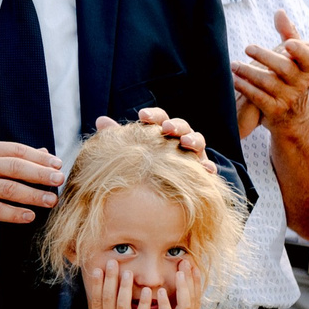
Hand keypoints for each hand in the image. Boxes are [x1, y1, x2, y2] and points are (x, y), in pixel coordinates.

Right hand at [0, 140, 62, 223]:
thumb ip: (10, 156)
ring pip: (9, 189)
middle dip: (41, 174)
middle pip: (16, 167)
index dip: (39, 158)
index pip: (16, 150)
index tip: (57, 165)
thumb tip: (45, 154)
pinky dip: (14, 214)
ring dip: (33, 195)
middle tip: (59, 180)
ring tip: (51, 201)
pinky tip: (29, 216)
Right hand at [82, 262, 156, 308]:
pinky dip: (144, 304)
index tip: (98, 269)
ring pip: (122, 305)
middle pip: (107, 299)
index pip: (96, 300)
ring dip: (125, 287)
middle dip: (110, 279)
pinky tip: (148, 292)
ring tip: (128, 272)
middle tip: (112, 262)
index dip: (97, 284)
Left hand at [100, 106, 217, 174]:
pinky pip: (207, 168)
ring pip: (197, 142)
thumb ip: (117, 136)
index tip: (142, 116)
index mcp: (161, 132)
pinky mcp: (200, 171)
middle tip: (167, 127)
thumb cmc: (142, 165)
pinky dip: (208, 167)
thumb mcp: (129, 151)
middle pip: (181, 126)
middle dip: (176, 125)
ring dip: (193, 139)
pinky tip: (205, 169)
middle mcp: (178, 140)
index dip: (153, 116)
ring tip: (186, 142)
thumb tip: (101, 120)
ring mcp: (192, 154)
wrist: (158, 193)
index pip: (160, 118)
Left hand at [147, 262, 201, 308]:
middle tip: (188, 260)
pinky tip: (159, 291)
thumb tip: (161, 303)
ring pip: (185, 304)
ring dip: (182, 287)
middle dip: (191, 278)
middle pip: (193, 296)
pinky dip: (165, 303)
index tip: (192, 265)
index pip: (194, 297)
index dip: (194, 281)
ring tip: (180, 271)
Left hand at [233, 9, 308, 136]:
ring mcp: (288, 99)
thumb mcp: (295, 60)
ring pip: (268, 82)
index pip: (308, 58)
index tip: (287, 43)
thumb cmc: (291, 82)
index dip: (299, 50)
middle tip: (248, 47)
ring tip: (234, 64)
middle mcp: (301, 84)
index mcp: (308, 70)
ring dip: (248, 71)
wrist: (293, 120)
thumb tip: (280, 11)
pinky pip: (258, 97)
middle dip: (265, 56)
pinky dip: (244, 87)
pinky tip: (233, 79)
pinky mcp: (274, 110)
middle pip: (284, 67)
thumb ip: (288, 35)